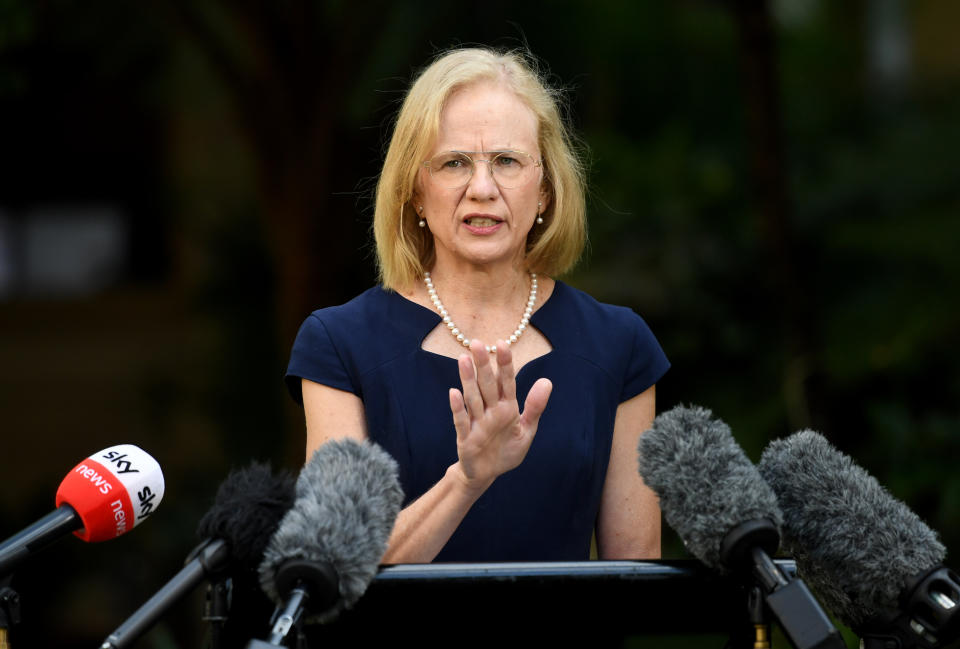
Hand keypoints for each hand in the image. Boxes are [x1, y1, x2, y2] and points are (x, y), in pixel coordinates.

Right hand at [448, 339, 551, 492]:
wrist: (487, 474)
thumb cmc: (506, 450)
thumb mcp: (527, 431)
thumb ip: (535, 407)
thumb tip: (547, 381)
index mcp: (507, 408)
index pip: (506, 382)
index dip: (504, 364)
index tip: (502, 344)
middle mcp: (490, 411)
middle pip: (486, 385)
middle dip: (483, 365)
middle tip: (477, 343)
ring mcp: (476, 423)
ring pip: (473, 398)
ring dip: (468, 380)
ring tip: (464, 359)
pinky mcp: (466, 437)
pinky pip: (461, 421)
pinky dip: (458, 408)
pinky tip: (454, 393)